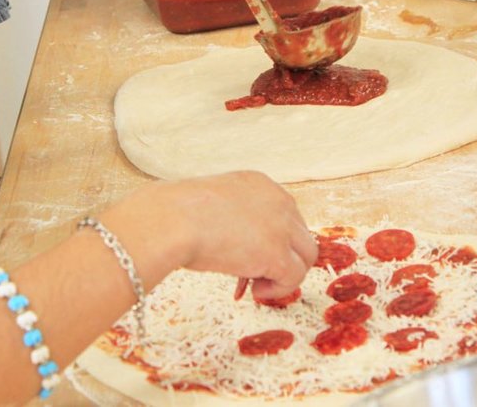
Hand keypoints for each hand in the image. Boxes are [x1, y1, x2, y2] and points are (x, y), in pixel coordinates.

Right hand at [117, 172, 316, 299]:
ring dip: (284, 275)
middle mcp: (278, 200)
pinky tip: (254, 292)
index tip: (249, 256)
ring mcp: (281, 226)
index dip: (270, 240)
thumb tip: (229, 244)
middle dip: (281, 257)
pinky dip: (278, 290)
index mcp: (260, 183)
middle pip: (300, 235)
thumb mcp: (212, 204)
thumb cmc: (175, 213)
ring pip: (306, 256)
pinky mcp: (277, 253)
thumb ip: (231, 217)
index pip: (284, 215)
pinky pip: (294, 277)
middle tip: (255, 274)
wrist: (170, 219)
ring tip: (256, 285)